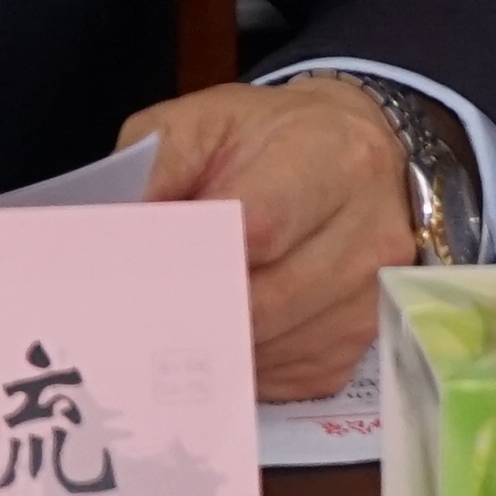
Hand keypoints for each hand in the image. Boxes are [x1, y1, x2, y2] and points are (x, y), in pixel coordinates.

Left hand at [122, 77, 419, 399]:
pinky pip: (287, 376)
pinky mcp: (362, 345)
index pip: (261, 225)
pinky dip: (243, 363)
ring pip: (272, 347)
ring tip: (175, 316)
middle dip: (195, 307)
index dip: (196, 256)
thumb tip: (123, 235)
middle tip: (140, 308)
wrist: (352, 155)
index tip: (143, 267)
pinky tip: (221, 331)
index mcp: (335, 156)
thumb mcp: (202, 119)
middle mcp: (370, 232)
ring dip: (215, 342)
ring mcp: (372, 297)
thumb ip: (158, 165)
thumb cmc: (268, 136)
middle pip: (266, 300)